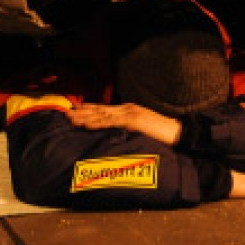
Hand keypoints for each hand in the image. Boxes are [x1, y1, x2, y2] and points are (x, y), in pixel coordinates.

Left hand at [68, 103, 182, 145]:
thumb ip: (129, 129)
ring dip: (84, 116)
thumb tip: (116, 135)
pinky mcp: (133, 121)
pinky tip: (85, 124)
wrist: (178, 134)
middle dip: (82, 111)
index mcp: (129, 110)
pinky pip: (110, 122)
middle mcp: (127, 109)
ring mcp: (129, 113)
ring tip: (70, 118)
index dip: (89, 109)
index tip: (76, 110)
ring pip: (101, 114)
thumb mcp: (142, 130)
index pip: (105, 109)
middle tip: (66, 113)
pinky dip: (96, 122)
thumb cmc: (162, 135)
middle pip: (100, 109)